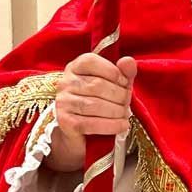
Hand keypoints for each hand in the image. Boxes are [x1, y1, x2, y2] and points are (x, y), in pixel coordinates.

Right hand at [48, 54, 137, 171]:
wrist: (83, 130)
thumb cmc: (102, 101)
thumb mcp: (115, 83)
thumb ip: (124, 71)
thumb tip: (128, 61)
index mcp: (76, 67)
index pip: (92, 62)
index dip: (114, 73)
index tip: (126, 84)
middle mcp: (65, 82)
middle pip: (97, 85)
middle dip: (120, 95)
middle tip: (128, 104)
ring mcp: (63, 102)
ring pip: (94, 105)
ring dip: (117, 111)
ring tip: (125, 115)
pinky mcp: (65, 122)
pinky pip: (91, 123)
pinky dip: (111, 125)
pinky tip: (123, 125)